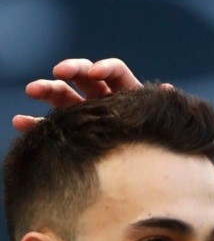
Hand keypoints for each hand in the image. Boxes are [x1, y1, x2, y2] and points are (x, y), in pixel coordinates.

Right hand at [12, 57, 165, 131]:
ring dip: (47, 89)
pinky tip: (20, 123)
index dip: (106, 68)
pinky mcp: (73, 131)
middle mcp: (104, 99)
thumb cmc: (161, 144)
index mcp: (127, 93)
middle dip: (71, 70)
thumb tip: (167, 90)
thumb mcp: (161, 125)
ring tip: (32, 90)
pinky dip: (35, 123)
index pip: (115, 72)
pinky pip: (52, 125)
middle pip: (85, 77)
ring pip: (64, 95)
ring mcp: (87, 114)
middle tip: (59, 72)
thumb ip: (160, 107)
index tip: (96, 72)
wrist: (154, 172)